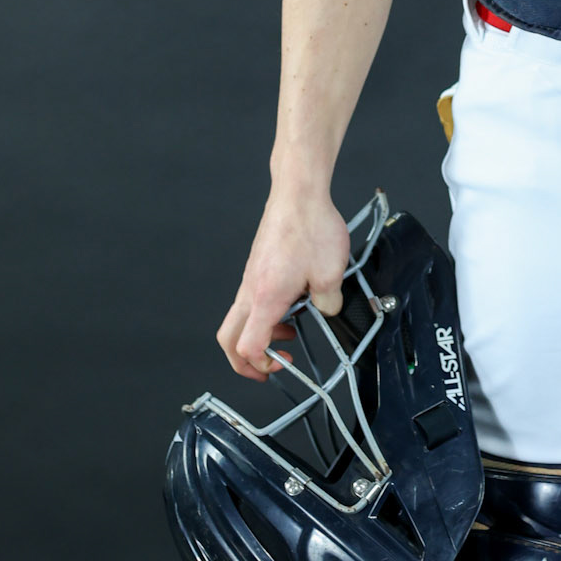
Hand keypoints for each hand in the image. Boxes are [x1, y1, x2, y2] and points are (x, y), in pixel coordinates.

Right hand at [216, 190, 350, 380]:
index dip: (260, 365)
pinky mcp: (257, 267)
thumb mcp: (331, 274)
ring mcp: (251, 278)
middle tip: (269, 367)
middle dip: (244, 361)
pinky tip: (294, 303)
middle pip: (229, 338)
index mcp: (265, 298)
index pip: (247, 346)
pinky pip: (252, 300)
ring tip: (290, 333)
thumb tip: (328, 310)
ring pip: (241, 318)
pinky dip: (266, 312)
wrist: (298, 193)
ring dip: (261, 333)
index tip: (280, 366)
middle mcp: (251, 290)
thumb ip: (330, 303)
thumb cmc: (310, 227)